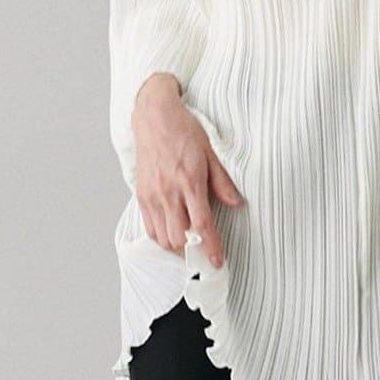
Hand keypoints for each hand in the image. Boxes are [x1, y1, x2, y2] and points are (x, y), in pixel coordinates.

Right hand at [132, 74, 244, 266]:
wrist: (154, 116)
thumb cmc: (183, 131)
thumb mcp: (211, 152)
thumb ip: (222, 182)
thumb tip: (237, 203)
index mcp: (189, 183)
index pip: (201, 226)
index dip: (210, 248)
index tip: (217, 262)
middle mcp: (168, 193)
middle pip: (179, 239)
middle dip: (193, 253)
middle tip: (204, 256)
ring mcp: (152, 196)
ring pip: (163, 238)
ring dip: (177, 248)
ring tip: (190, 247)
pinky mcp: (141, 196)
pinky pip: (150, 228)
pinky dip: (162, 238)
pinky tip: (173, 236)